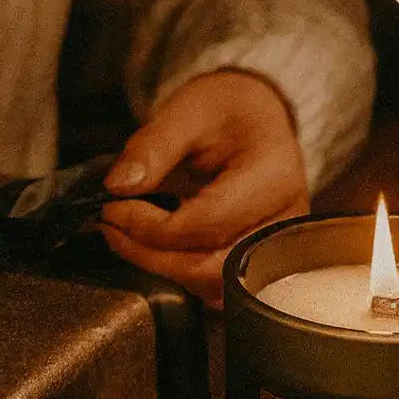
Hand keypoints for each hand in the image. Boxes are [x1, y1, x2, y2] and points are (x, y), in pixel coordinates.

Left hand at [100, 71, 308, 306]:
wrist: (256, 120)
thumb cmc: (228, 112)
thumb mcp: (188, 110)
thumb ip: (153, 146)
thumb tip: (119, 187)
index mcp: (275, 177)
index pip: (209, 222)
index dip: (151, 225)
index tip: (113, 208)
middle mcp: (286, 221)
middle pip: (214, 267)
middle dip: (152, 256)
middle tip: (113, 228)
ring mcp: (278, 249)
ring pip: (216, 287)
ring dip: (164, 270)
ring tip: (130, 238)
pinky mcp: (263, 264)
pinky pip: (220, 288)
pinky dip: (182, 275)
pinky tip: (156, 249)